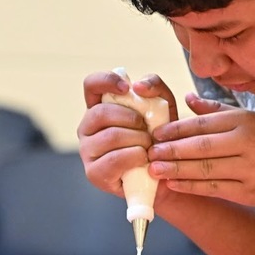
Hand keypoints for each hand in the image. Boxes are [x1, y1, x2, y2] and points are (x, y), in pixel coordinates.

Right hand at [78, 71, 177, 195]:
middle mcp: (88, 127)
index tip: (127, 88)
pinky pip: (114, 159)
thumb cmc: (160, 138)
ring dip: (139, 140)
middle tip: (148, 130)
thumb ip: (155, 87)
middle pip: (102, 112)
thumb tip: (138, 86)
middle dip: (132, 119)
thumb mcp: (164, 108)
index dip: (106, 81)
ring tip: (150, 147)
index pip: (91, 85)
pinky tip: (144, 160)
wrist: (167, 174)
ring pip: (111, 136)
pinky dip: (136, 157)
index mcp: (100, 107)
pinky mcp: (94, 173)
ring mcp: (87, 150)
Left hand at [149, 93, 254, 206]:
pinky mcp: (249, 192)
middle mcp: (248, 144)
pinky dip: (192, 187)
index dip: (176, 130)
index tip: (155, 134)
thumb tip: (187, 98)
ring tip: (154, 169)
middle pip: (201, 147)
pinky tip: (174, 183)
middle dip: (171, 151)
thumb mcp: (251, 118)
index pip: (203, 125)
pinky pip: (214, 189)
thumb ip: (217, 111)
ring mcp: (249, 170)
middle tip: (148, 153)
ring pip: (206, 170)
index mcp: (245, 122)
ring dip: (176, 170)